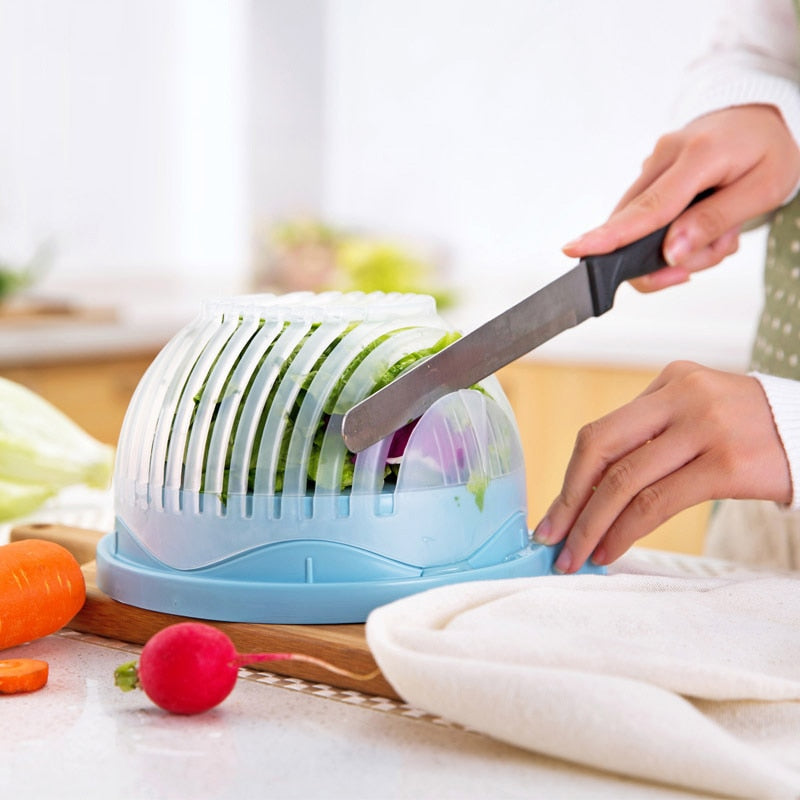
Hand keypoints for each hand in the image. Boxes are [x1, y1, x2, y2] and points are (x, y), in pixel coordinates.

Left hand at [533, 362, 791, 572]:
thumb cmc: (752, 433)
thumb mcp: (698, 415)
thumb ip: (649, 437)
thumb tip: (589, 491)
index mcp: (670, 381)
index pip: (602, 432)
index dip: (571, 477)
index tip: (554, 512)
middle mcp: (683, 396)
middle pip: (600, 448)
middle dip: (568, 499)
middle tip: (549, 536)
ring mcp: (705, 427)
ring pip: (624, 480)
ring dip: (592, 524)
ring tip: (575, 555)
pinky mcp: (727, 464)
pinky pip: (658, 502)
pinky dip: (626, 530)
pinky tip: (611, 550)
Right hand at [563, 105, 799, 291]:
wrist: (758, 117)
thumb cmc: (767, 151)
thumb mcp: (765, 189)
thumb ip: (715, 221)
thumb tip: (670, 253)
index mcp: (698, 155)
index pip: (650, 207)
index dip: (613, 235)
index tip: (577, 250)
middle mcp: (664, 155)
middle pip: (639, 225)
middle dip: (666, 257)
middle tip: (714, 253)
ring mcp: (651, 164)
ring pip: (641, 228)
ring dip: (677, 246)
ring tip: (719, 233)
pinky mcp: (648, 176)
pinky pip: (647, 220)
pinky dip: (673, 234)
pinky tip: (701, 223)